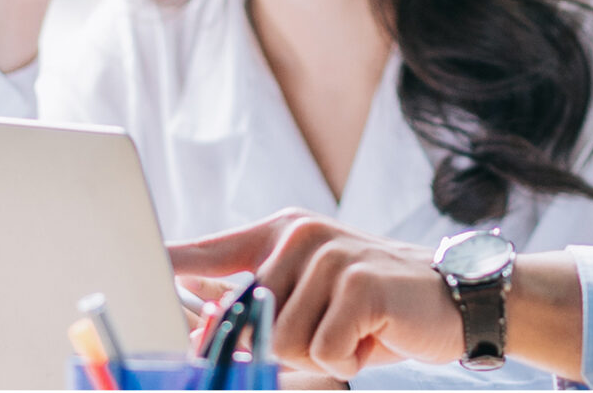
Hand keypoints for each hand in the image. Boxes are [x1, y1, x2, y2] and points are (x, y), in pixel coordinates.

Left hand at [170, 210, 460, 380]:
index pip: (209, 252)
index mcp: (280, 234)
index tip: (134, 269)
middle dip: (287, 348)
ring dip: (322, 354)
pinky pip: (323, 350)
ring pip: (283, 342)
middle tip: (333, 332)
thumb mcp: (313, 295)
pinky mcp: (358, 283)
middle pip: (250, 323)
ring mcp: (329, 255)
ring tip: (355, 329)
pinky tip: (375, 333)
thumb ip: (261, 305)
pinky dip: (351, 358)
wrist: (459, 299)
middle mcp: (298, 236)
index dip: (169, 268)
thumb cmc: (377, 308)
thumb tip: (201, 335)